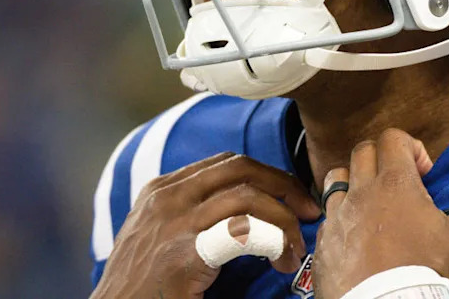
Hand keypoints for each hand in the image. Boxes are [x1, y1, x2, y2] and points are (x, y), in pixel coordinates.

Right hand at [91, 151, 321, 298]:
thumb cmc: (141, 285)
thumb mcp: (158, 234)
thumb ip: (192, 212)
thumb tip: (247, 207)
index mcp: (163, 189)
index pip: (228, 162)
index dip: (268, 175)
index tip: (293, 198)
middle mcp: (168, 197)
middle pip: (241, 168)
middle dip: (284, 185)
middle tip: (308, 211)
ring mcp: (174, 224)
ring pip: (247, 197)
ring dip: (283, 221)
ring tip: (295, 250)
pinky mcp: (183, 256)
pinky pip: (241, 232)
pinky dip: (271, 241)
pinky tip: (280, 261)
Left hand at [313, 129, 448, 297]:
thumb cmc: (431, 274)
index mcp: (394, 183)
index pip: (392, 138)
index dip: (411, 148)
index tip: (425, 176)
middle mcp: (360, 193)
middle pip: (362, 152)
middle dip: (383, 160)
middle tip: (403, 188)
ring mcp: (337, 219)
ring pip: (337, 180)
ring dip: (356, 185)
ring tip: (375, 209)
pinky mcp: (324, 246)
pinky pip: (328, 219)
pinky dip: (343, 220)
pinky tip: (359, 241)